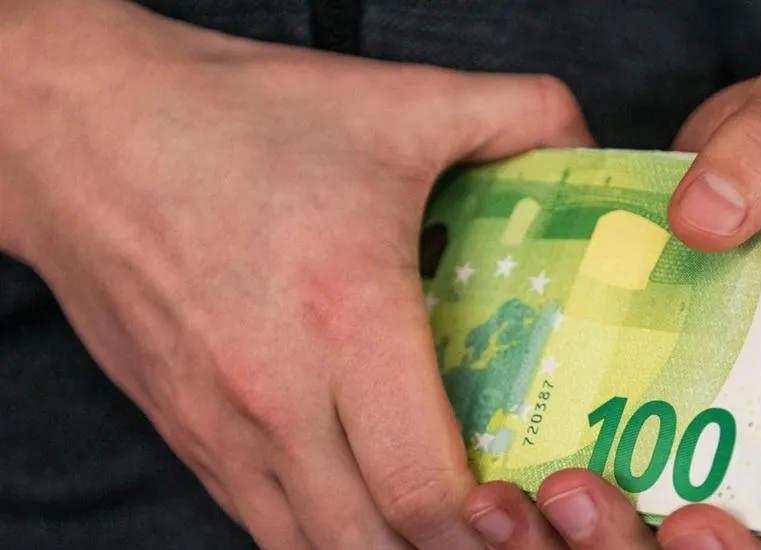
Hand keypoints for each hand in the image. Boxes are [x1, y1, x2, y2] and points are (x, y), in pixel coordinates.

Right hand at [4, 3, 591, 548]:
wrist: (80, 130)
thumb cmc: (233, 119)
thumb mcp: (400, 99)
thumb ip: (524, 115)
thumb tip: (592, 159)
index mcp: (344, 320)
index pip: (424, 487)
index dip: (488, 528)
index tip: (528, 509)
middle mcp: (273, 396)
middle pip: (372, 544)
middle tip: (501, 527)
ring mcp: (218, 427)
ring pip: (312, 548)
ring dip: (384, 549)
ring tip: (438, 525)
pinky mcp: (183, 431)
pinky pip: (259, 520)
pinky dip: (322, 530)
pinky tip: (363, 500)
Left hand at [460, 66, 760, 548]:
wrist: (702, 175)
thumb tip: (707, 217)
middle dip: (746, 548)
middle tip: (697, 516)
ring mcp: (728, 454)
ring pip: (695, 547)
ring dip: (633, 549)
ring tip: (572, 495)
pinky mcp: (638, 457)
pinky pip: (610, 522)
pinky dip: (556, 531)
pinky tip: (506, 501)